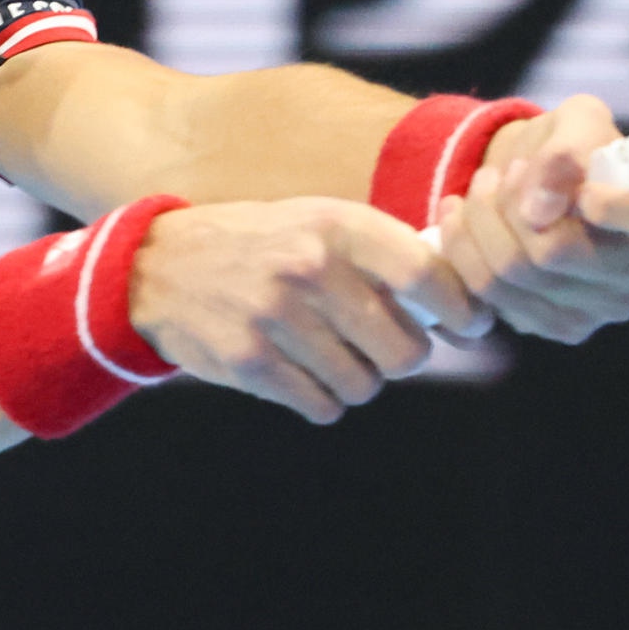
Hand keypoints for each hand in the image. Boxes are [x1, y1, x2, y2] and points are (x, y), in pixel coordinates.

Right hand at [129, 198, 486, 422]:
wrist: (158, 267)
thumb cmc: (261, 246)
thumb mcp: (317, 224)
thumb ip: (382, 255)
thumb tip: (462, 307)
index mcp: (337, 225)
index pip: (426, 275)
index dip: (461, 310)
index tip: (470, 327)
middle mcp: (309, 267)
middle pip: (404, 349)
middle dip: (403, 358)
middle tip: (386, 349)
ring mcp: (276, 317)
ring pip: (364, 385)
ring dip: (358, 381)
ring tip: (331, 357)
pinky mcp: (249, 361)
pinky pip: (321, 405)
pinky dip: (322, 400)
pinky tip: (302, 374)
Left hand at [437, 93, 628, 342]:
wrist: (545, 183)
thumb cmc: (575, 147)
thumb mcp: (575, 122)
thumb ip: (565, 152)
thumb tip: (540, 209)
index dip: (621, 207)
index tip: (584, 189)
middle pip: (556, 252)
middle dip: (508, 203)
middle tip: (498, 173)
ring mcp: (608, 309)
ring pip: (514, 273)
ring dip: (480, 220)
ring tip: (480, 187)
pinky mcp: (563, 328)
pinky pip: (490, 296)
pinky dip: (463, 249)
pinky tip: (462, 219)